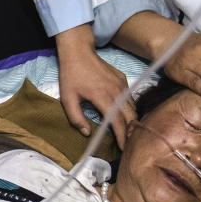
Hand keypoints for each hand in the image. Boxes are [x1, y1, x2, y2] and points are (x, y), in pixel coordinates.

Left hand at [56, 24, 135, 147]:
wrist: (79, 51)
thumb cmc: (71, 75)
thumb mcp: (67, 98)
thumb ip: (76, 118)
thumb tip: (87, 133)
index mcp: (102, 97)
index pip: (117, 122)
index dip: (122, 137)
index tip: (124, 150)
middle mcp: (116, 91)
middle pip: (130, 117)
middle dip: (131, 133)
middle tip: (130, 146)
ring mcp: (121, 85)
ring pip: (133, 108)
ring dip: (133, 122)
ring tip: (130, 135)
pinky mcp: (123, 80)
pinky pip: (130, 99)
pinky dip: (131, 110)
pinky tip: (128, 118)